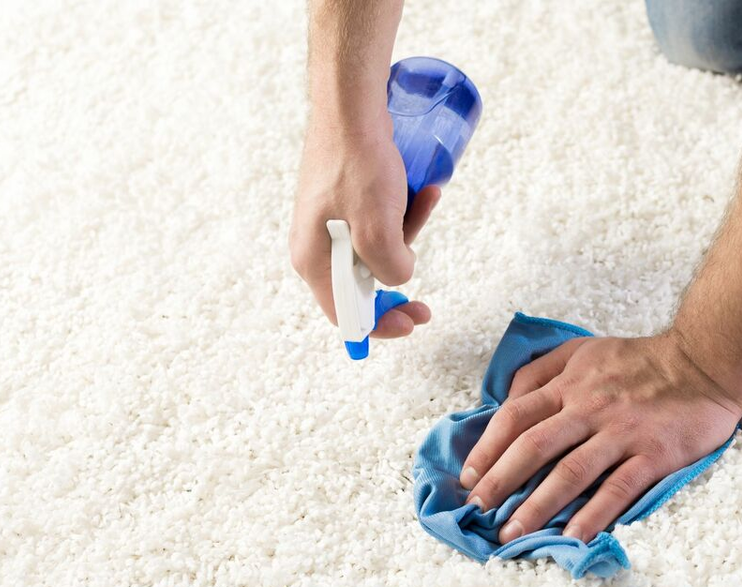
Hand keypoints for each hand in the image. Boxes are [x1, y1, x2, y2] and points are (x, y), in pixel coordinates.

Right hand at [289, 112, 440, 337]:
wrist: (351, 106)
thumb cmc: (359, 165)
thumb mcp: (378, 229)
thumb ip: (389, 267)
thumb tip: (399, 278)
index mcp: (313, 260)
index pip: (345, 314)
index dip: (380, 325)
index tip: (412, 322)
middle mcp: (317, 246)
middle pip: (362, 285)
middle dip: (399, 280)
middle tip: (428, 302)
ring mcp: (332, 221)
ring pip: (377, 248)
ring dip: (409, 232)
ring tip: (428, 198)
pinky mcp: (347, 199)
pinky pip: (380, 219)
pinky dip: (404, 211)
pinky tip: (425, 191)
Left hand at [460, 332, 741, 543]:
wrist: (705, 360)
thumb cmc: (640, 359)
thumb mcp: (582, 350)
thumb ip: (541, 372)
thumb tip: (502, 401)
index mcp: (568, 383)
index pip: (515, 416)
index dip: (486, 449)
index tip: (467, 479)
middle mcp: (588, 407)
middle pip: (533, 446)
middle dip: (500, 482)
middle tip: (477, 512)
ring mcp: (621, 432)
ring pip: (570, 472)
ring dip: (537, 506)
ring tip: (512, 533)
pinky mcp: (653, 454)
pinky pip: (618, 488)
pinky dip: (592, 514)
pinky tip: (571, 537)